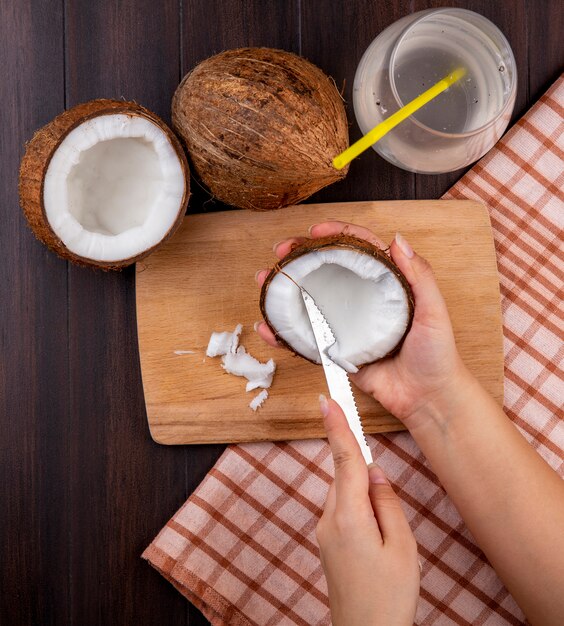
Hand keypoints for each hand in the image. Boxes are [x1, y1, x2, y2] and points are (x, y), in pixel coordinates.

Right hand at [255, 221, 468, 428]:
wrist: (427, 398)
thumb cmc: (437, 354)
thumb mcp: (433, 310)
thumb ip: (419, 276)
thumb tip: (398, 239)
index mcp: (386, 284)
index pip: (359, 249)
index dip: (336, 234)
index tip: (315, 231)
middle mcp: (363, 300)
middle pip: (328, 270)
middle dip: (301, 257)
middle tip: (281, 252)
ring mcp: (347, 325)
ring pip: (312, 300)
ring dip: (286, 290)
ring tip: (265, 282)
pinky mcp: (337, 351)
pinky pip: (308, 338)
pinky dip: (286, 333)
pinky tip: (268, 326)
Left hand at [316, 395, 418, 625]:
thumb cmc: (389, 596)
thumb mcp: (403, 546)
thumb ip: (387, 502)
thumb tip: (374, 472)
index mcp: (349, 515)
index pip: (343, 459)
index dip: (337, 427)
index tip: (327, 399)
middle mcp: (329, 519)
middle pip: (346, 477)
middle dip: (367, 478)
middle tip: (390, 522)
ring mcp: (324, 532)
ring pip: (345, 494)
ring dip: (365, 499)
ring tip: (387, 543)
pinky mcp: (327, 542)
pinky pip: (343, 511)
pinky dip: (359, 511)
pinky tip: (376, 541)